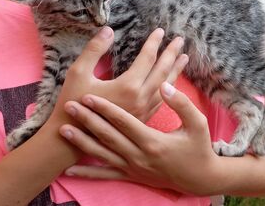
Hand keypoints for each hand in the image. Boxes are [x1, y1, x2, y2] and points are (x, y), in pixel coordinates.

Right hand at [50, 27, 187, 123]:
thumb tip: (109, 30)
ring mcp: (143, 111)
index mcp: (128, 86)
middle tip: (179, 40)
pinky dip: (169, 88)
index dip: (154, 42)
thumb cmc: (73, 103)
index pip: (147, 58)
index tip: (160, 30)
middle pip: (162, 71)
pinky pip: (160, 100)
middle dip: (171, 54)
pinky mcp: (142, 119)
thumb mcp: (78, 72)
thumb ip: (94, 50)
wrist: (72, 137)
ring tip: (183, 59)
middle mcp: (140, 98)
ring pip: (165, 87)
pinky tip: (171, 83)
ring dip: (175, 71)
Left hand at [59, 82, 223, 195]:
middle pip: (108, 136)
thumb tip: (165, 86)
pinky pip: (106, 175)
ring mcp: (133, 169)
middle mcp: (139, 156)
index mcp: (153, 141)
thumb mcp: (198, 124)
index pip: (124, 121)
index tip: (89, 96)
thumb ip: (182, 104)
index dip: (106, 108)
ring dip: (82, 142)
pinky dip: (88, 173)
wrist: (200, 178)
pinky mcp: (131, 176)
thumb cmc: (199, 148)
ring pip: (103, 154)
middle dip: (88, 120)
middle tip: (70, 106)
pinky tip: (70, 170)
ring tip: (64, 129)